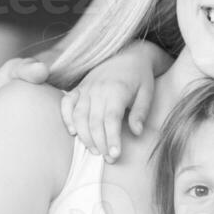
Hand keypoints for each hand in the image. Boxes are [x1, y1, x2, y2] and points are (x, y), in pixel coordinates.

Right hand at [59, 42, 161, 161]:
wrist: (129, 54)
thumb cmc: (140, 77)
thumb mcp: (147, 93)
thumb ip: (141, 112)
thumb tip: (136, 132)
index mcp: (117, 90)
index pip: (111, 119)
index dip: (112, 139)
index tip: (115, 155)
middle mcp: (98, 89)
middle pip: (94, 121)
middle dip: (100, 143)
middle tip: (108, 159)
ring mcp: (86, 88)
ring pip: (79, 115)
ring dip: (84, 136)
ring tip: (94, 151)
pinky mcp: (79, 88)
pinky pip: (66, 103)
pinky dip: (66, 117)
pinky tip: (72, 132)